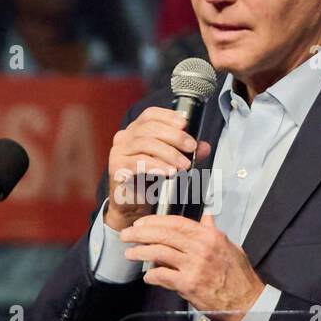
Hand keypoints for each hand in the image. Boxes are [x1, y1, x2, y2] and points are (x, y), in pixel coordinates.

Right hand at [106, 106, 211, 230]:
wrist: (133, 206)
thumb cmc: (149, 181)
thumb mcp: (170, 162)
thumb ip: (186, 152)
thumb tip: (204, 147)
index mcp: (136, 130)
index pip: (150, 114)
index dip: (168, 116)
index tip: (185, 124)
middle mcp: (124, 138)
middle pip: (149, 128)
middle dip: (174, 136)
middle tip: (191, 147)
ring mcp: (118, 152)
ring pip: (144, 144)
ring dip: (169, 153)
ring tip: (184, 165)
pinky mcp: (116, 168)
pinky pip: (138, 163)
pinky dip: (157, 166)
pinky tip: (169, 172)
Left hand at [119, 210, 263, 320]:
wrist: (247, 302)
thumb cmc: (239, 277)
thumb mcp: (230, 246)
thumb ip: (213, 231)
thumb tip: (206, 217)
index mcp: (209, 237)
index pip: (176, 223)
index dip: (155, 222)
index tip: (142, 223)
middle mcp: (201, 248)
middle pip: (163, 235)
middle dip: (140, 233)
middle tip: (127, 235)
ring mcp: (194, 266)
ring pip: (159, 253)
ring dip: (140, 252)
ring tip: (130, 253)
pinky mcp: (189, 285)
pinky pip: (163, 276)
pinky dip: (152, 275)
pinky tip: (148, 276)